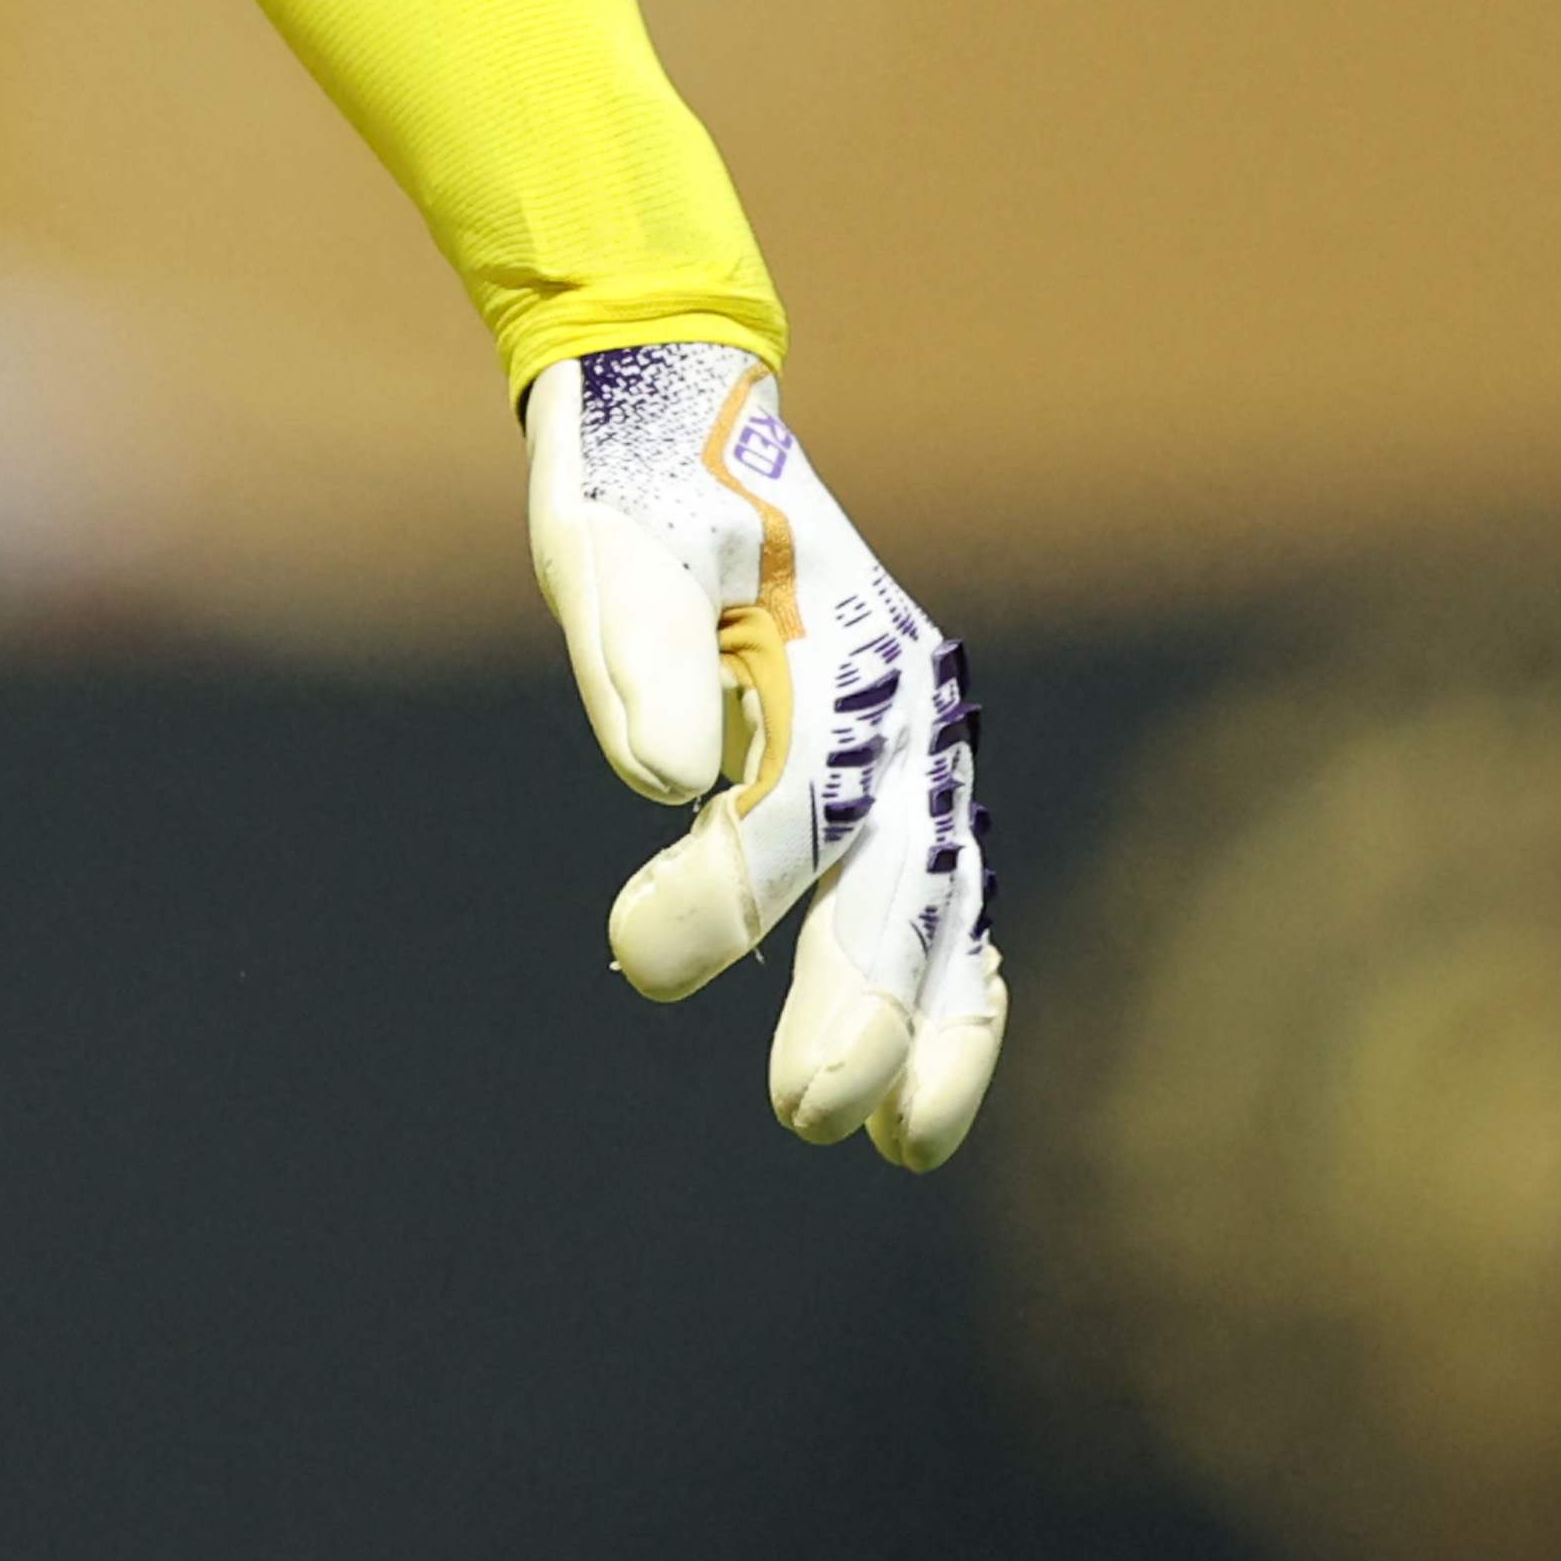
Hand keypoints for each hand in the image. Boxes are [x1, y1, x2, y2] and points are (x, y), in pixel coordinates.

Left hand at [523, 341, 1003, 1170]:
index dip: (727, 886)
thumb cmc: (639, 490)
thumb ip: (642, 652)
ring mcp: (914, 746)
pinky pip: (947, 909)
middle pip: (898, 875)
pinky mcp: (902, 782)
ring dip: (932, 1027)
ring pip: (948, 908)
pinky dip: (948, 1002)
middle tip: (808, 1114)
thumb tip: (657, 770)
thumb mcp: (611, 548)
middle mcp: (898, 704)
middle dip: (864, 1003)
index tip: (631, 954)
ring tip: (903, 1142)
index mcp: (832, 644)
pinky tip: (919, 1108)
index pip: (793, 795)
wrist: (691, 417)